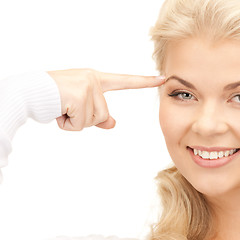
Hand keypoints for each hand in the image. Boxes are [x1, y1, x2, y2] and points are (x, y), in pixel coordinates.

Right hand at [47, 68, 164, 130]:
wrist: (30, 91)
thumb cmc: (55, 97)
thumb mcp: (80, 103)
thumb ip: (98, 114)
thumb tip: (113, 124)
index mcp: (96, 79)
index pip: (125, 81)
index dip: (145, 81)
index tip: (163, 79)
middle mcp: (94, 80)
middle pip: (103, 115)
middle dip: (85, 119)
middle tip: (67, 108)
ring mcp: (87, 87)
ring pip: (93, 121)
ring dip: (75, 121)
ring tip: (61, 108)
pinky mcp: (79, 96)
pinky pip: (80, 124)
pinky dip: (66, 124)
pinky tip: (58, 111)